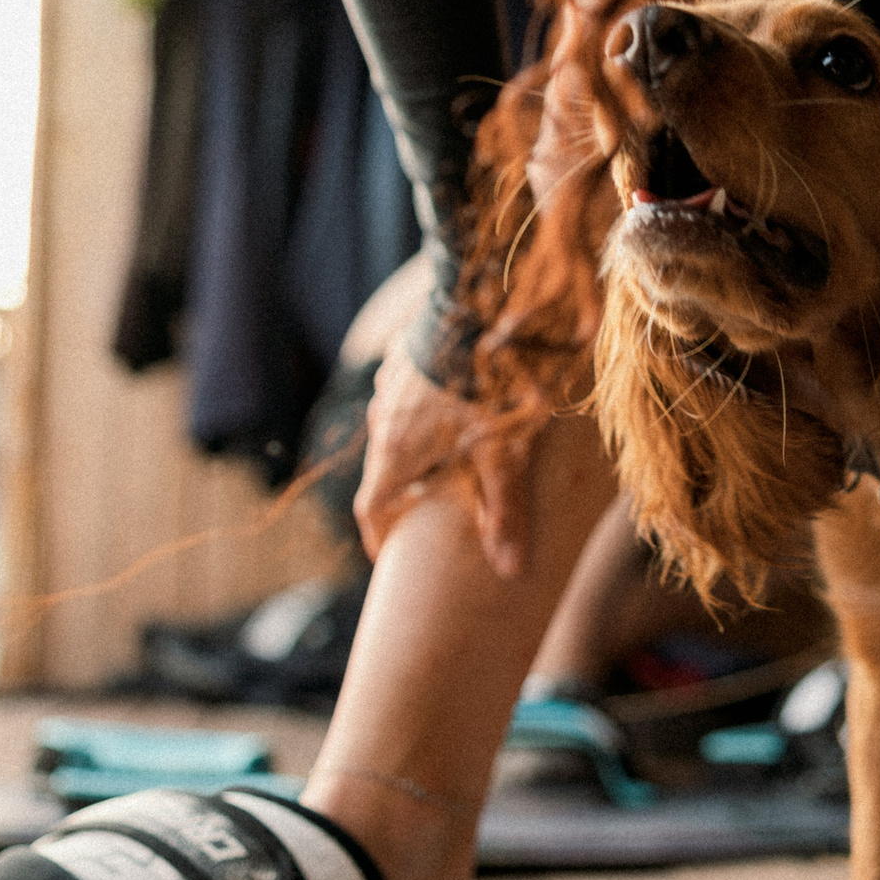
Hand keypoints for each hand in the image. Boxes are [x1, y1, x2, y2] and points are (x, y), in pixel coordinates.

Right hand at [355, 347, 536, 577]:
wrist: (477, 308)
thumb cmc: (487, 388)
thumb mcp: (501, 454)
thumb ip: (502, 510)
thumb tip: (509, 570)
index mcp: (395, 452)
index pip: (370, 508)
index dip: (377, 537)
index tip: (387, 554)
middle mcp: (381, 420)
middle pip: (385, 468)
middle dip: (403, 491)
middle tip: (428, 508)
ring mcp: (388, 384)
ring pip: (395, 428)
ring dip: (414, 447)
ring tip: (446, 457)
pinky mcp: (403, 354)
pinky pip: (405, 394)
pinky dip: (421, 411)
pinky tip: (453, 404)